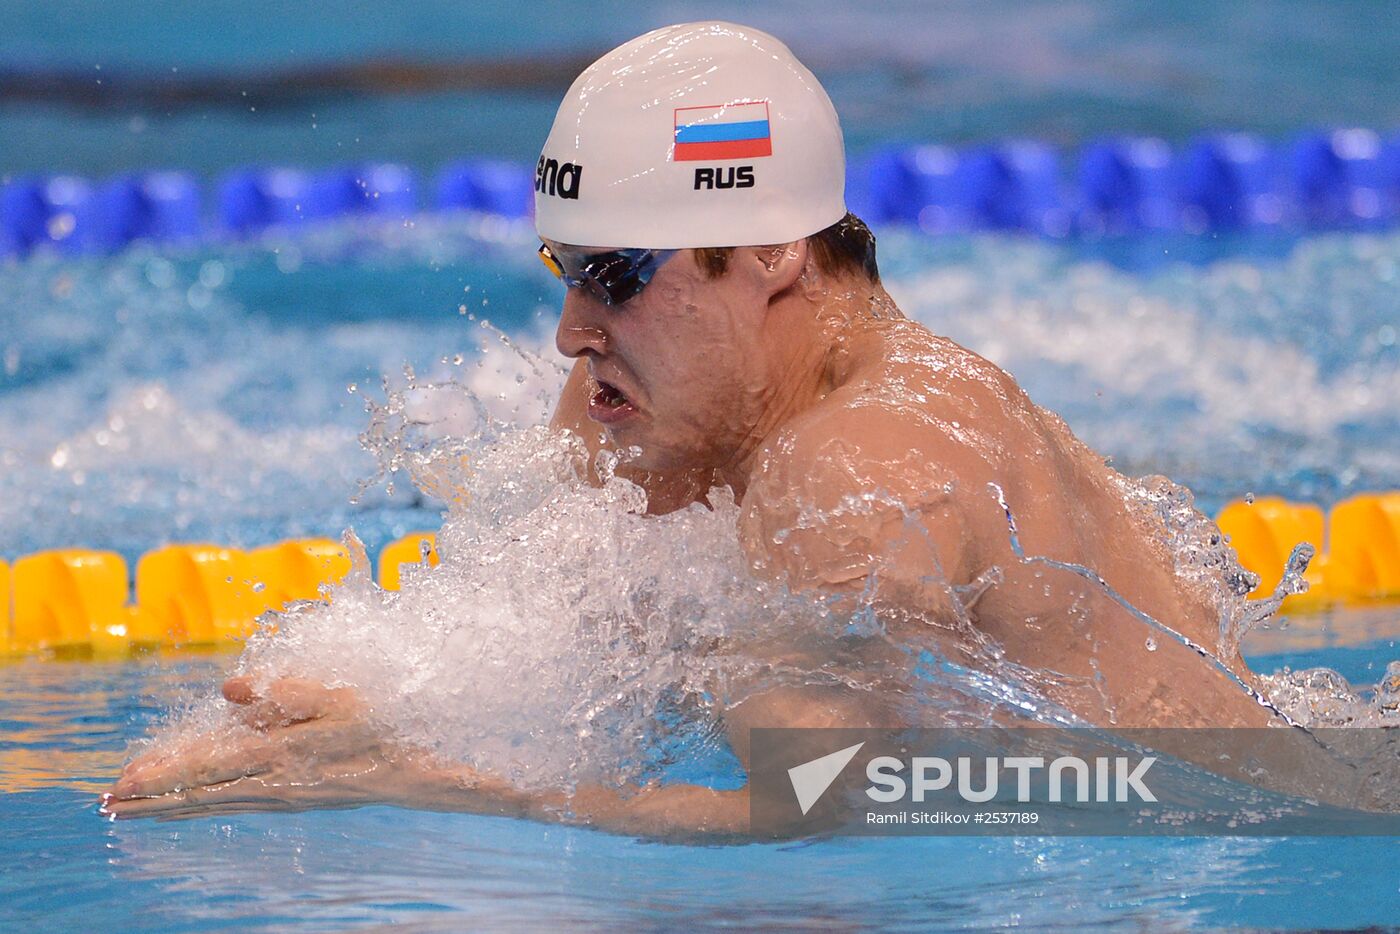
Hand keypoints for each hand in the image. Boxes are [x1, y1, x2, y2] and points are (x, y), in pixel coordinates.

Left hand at [101, 675, 394, 819]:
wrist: (405, 773)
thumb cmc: (374, 726)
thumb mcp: (337, 697)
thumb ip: (284, 692)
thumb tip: (231, 688)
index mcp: (277, 754)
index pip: (204, 767)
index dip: (160, 775)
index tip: (122, 783)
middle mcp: (270, 783)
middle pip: (197, 794)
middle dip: (149, 799)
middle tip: (106, 804)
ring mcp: (277, 797)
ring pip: (209, 804)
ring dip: (166, 807)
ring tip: (130, 810)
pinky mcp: (286, 801)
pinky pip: (228, 805)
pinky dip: (197, 807)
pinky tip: (184, 807)